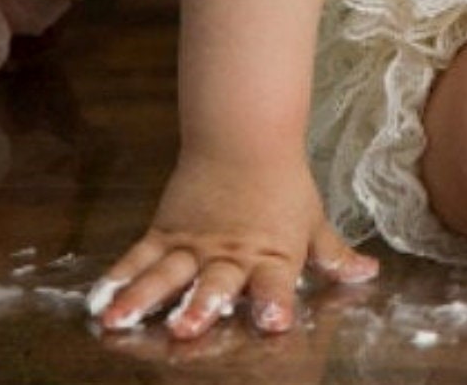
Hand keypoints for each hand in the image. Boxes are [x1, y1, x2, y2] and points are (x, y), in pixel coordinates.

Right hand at [94, 148, 377, 339]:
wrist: (244, 138)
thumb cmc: (283, 186)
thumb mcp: (312, 221)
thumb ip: (334, 255)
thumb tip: (367, 274)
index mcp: (272, 255)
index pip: (276, 284)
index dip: (275, 304)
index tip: (274, 324)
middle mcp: (231, 255)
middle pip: (217, 282)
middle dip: (203, 306)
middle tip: (187, 329)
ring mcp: (194, 245)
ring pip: (168, 273)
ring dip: (146, 297)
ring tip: (121, 320)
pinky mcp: (166, 232)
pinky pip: (140, 256)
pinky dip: (119, 277)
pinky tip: (99, 300)